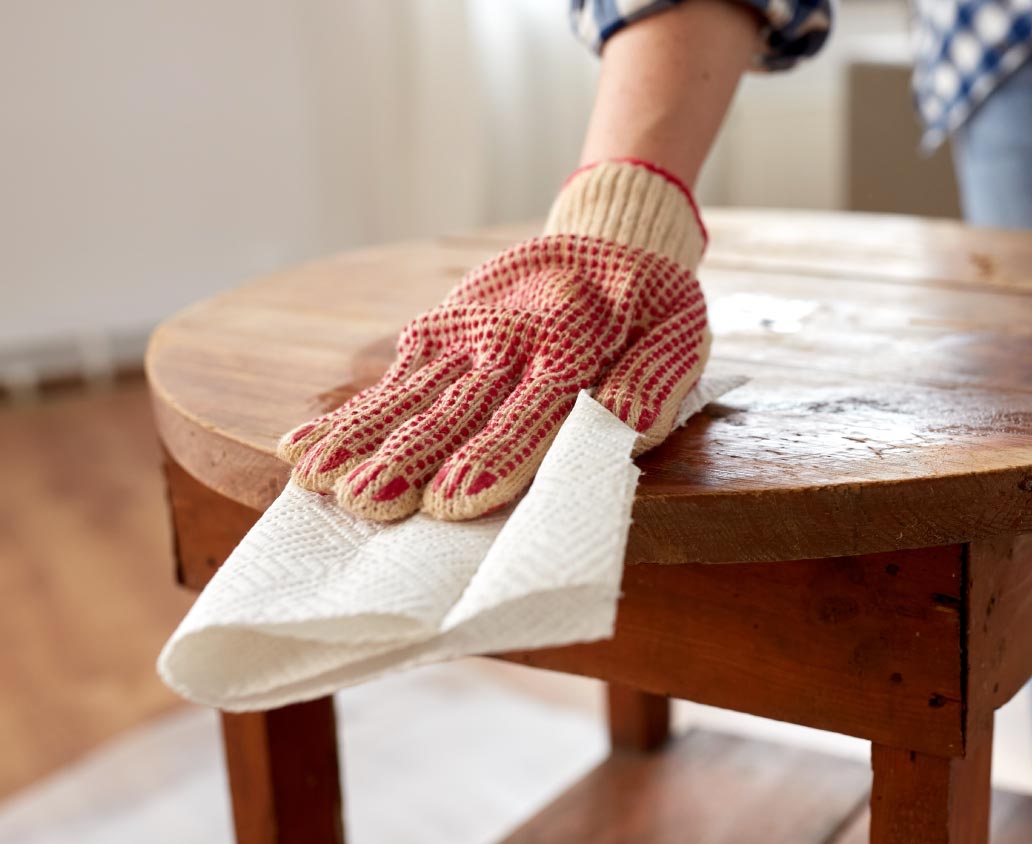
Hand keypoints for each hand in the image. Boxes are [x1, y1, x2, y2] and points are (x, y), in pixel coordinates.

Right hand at [278, 159, 710, 520]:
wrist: (607, 235)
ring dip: (361, 439)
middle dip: (408, 459)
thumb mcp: (678, 334)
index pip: (528, 414)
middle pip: (454, 411)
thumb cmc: (649, 305)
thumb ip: (651, 383)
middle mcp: (508, 340)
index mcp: (572, 346)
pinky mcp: (439, 330)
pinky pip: (392, 377)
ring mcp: (466, 334)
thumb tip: (623, 430)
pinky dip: (349, 411)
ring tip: (316, 479)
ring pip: (409, 396)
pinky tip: (303, 445)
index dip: (489, 461)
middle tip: (369, 503)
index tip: (450, 503)